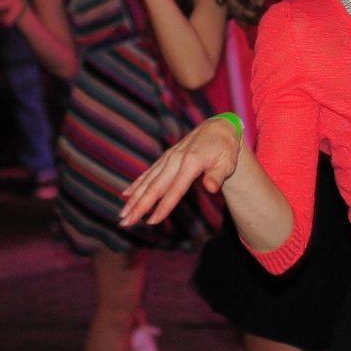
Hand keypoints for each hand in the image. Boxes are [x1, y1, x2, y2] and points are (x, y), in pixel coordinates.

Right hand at [120, 117, 241, 226]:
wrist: (218, 128)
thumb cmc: (225, 149)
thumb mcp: (228, 162)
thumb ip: (217, 176)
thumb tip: (210, 188)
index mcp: (191, 161)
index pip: (175, 188)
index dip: (163, 206)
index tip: (152, 221)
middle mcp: (176, 159)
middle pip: (155, 186)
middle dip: (139, 206)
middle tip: (125, 222)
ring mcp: (169, 158)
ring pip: (148, 180)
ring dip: (134, 198)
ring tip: (122, 215)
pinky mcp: (166, 158)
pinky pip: (149, 172)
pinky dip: (136, 184)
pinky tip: (125, 195)